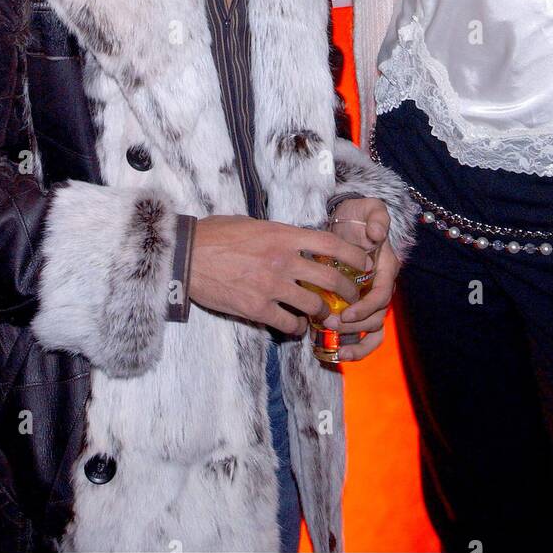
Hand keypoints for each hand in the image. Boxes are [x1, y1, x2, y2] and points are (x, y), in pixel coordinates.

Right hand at [187, 215, 372, 336]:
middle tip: (353, 297)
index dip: (354, 255)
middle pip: (331, 278)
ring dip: (323, 312)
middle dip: (348, 291)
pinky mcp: (258, 308)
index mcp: (284, 235)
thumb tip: (298, 241)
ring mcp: (272, 286)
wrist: (188, 256)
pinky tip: (296, 326)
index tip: (365, 262)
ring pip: (314, 305)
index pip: (330, 243)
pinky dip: (296, 327)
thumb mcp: (254, 224)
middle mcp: (284, 260)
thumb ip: (279, 234)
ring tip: (324, 315)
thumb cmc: (217, 235)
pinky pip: (289, 323)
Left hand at [323, 197, 399, 360]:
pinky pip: (364, 332)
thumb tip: (377, 234)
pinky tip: (340, 353)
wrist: (348, 219)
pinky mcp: (359, 304)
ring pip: (374, 329)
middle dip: (356, 326)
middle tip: (332, 326)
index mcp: (386, 268)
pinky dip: (356, 346)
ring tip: (339, 351)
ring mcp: (371, 297)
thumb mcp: (370, 209)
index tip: (346, 314)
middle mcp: (382, 286)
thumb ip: (377, 218)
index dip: (366, 307)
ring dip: (358, 342)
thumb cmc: (359, 215)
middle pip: (377, 316)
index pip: (382, 294)